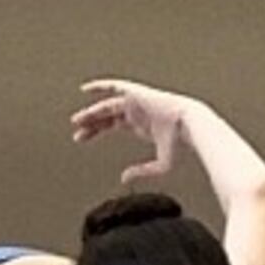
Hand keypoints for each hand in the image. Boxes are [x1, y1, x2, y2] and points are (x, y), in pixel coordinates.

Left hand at [72, 78, 202, 183]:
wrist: (187, 123)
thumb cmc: (179, 142)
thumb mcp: (161, 164)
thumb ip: (142, 171)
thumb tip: (123, 178)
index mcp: (140, 124)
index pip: (112, 124)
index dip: (95, 131)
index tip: (80, 138)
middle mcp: (135, 111)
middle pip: (105, 115)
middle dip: (89, 123)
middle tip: (76, 131)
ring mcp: (134, 101)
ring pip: (106, 105)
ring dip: (91, 112)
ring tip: (76, 120)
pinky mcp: (135, 92)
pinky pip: (114, 86)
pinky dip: (100, 86)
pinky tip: (85, 89)